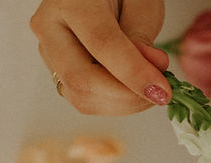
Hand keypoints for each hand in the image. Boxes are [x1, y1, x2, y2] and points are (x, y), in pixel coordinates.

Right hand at [30, 0, 169, 115]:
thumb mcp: (141, 2)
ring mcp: (49, 53)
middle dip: (127, 96)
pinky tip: (133, 88)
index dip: (134, 72)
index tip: (161, 91)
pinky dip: (115, 104)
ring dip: (124, 104)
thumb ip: (142, 37)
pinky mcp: (58, 72)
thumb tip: (147, 80)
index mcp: (71, 2)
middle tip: (160, 92)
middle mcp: (50, 28)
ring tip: (149, 85)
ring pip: (81, 97)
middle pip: (81, 79)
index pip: (102, 44)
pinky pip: (85, 100)